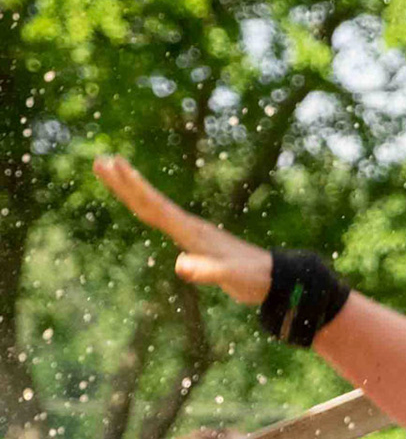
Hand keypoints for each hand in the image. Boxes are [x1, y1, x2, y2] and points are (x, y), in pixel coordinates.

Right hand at [93, 155, 271, 303]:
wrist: (273, 278)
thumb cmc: (252, 278)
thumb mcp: (230, 277)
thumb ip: (208, 272)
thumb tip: (180, 265)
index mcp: (192, 232)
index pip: (156, 206)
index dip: (133, 188)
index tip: (114, 166)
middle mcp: (190, 226)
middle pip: (150, 201)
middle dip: (124, 182)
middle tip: (99, 160)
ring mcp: (192, 232)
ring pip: (155, 207)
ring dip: (132, 191)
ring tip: (111, 172)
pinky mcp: (196, 240)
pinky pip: (164, 220)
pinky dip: (148, 209)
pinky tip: (142, 206)